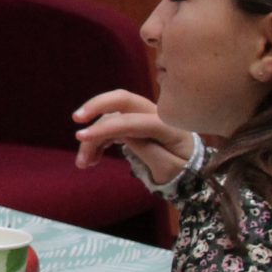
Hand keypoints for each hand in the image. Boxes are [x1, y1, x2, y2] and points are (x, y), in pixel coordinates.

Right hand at [72, 89, 199, 185]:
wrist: (195, 171)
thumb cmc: (185, 172)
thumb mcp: (170, 169)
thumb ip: (148, 151)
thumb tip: (122, 135)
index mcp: (167, 126)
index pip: (131, 121)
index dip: (104, 127)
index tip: (80, 137)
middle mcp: (156, 114)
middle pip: (122, 99)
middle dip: (96, 106)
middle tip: (76, 119)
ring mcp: (145, 117)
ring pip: (113, 115)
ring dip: (94, 135)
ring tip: (83, 163)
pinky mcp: (136, 124)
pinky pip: (113, 125)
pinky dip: (99, 139)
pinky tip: (92, 158)